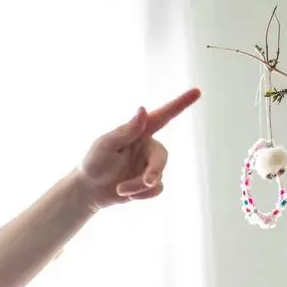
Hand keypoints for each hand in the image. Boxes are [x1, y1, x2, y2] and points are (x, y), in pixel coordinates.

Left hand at [76, 88, 200, 208]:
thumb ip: (125, 130)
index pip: (161, 117)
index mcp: (138, 133)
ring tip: (120, 189)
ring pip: (157, 177)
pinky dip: (142, 195)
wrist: (89, 190)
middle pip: (162, 156)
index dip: (179, 104)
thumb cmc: (94, 163)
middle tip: (146, 182)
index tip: (197, 91)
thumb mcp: (105, 145)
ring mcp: (150, 165)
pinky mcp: (150, 183)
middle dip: (154, 170)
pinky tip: (127, 195)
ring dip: (138, 186)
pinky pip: (156, 189)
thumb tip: (142, 110)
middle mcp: (147, 147)